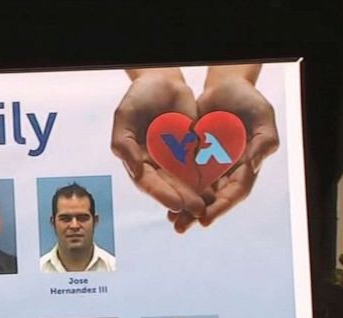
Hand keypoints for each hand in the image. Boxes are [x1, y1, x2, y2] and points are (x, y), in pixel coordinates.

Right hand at [111, 69, 206, 217]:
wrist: (163, 81)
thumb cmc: (137, 97)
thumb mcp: (124, 118)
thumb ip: (125, 145)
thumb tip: (136, 171)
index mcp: (136, 161)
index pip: (148, 183)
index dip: (161, 194)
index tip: (175, 204)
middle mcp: (155, 165)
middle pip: (169, 187)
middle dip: (183, 199)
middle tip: (197, 210)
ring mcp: (174, 159)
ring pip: (186, 182)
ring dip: (196, 195)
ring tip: (208, 206)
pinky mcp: (191, 151)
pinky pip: (200, 167)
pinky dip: (208, 179)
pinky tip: (218, 189)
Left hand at [171, 68, 278, 231]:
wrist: (225, 88)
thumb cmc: (249, 100)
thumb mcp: (262, 116)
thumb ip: (263, 141)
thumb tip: (254, 166)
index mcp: (247, 166)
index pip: (235, 192)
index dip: (221, 206)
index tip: (205, 218)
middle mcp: (229, 172)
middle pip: (214, 199)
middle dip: (198, 215)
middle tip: (181, 228)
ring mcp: (211, 167)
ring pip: (198, 193)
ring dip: (185, 208)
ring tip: (172, 221)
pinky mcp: (194, 159)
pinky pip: (184, 178)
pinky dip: (176, 189)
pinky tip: (164, 200)